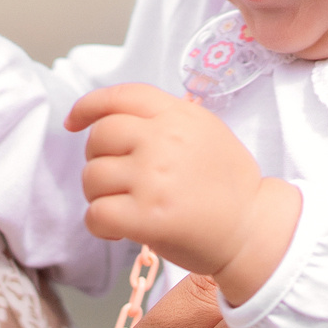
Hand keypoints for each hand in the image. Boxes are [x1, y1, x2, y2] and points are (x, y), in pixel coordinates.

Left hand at [65, 84, 301, 304]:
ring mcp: (154, 178)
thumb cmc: (229, 185)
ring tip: (124, 208)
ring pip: (92, 177)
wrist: (252, 229)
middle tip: (117, 181)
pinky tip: (119, 231)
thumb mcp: (205, 131)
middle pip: (99, 137)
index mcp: (178, 115)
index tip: (74, 122)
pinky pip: (96, 214)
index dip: (88, 107)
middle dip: (98, 160)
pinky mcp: (147, 217)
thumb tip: (113, 120)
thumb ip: (165, 119)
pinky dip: (100, 225)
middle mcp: (164, 140)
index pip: (120, 97)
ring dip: (99, 196)